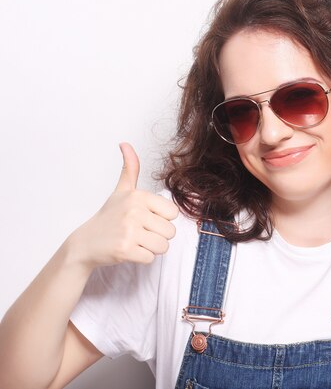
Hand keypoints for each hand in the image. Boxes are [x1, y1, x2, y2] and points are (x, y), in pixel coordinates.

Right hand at [65, 142, 178, 268]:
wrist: (86, 243)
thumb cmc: (109, 217)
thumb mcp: (121, 190)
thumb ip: (130, 168)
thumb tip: (125, 144)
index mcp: (138, 196)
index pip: (173, 213)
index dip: (162, 219)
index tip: (145, 218)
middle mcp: (134, 211)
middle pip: (171, 232)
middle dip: (157, 236)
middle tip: (138, 232)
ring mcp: (129, 231)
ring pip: (163, 246)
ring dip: (151, 248)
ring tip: (135, 241)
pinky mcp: (125, 250)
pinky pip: (151, 258)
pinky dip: (142, 258)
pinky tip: (128, 250)